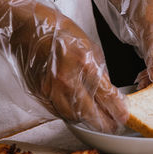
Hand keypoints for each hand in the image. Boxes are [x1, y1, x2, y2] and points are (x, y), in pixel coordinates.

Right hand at [0, 0, 127, 132]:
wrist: (29, 27)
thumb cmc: (61, 32)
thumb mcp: (90, 47)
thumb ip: (100, 72)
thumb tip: (108, 90)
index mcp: (84, 64)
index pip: (106, 95)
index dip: (117, 109)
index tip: (123, 117)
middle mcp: (67, 79)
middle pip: (89, 112)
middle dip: (104, 123)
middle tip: (113, 127)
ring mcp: (50, 87)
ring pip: (72, 115)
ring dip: (87, 121)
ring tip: (97, 122)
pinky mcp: (40, 92)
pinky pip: (57, 110)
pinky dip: (70, 114)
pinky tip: (78, 114)